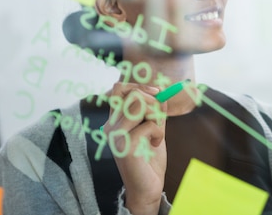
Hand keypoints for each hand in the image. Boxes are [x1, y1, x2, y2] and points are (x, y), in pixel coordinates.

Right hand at [103, 82, 166, 214]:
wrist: (148, 185)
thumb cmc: (150, 155)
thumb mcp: (154, 126)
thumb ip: (155, 109)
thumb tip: (160, 89)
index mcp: (115, 119)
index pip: (119, 88)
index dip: (140, 85)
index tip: (156, 93)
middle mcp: (111, 125)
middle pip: (133, 94)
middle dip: (155, 102)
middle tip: (159, 120)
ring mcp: (116, 135)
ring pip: (140, 104)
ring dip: (157, 116)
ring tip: (157, 132)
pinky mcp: (125, 146)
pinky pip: (149, 125)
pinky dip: (159, 132)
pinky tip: (154, 145)